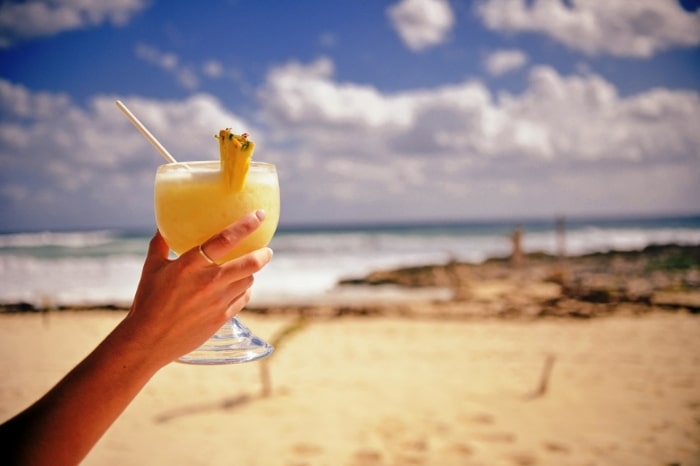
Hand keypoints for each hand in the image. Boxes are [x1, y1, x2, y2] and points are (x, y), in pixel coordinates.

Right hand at [118, 210, 272, 366]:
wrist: (148, 341)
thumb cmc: (147, 302)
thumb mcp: (150, 268)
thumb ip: (160, 244)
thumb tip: (162, 224)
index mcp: (191, 264)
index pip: (226, 238)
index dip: (247, 224)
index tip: (260, 215)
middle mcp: (209, 281)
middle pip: (249, 263)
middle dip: (263, 254)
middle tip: (266, 249)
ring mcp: (218, 301)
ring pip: (248, 281)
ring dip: (252, 272)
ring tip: (250, 268)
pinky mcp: (222, 318)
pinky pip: (243, 299)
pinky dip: (244, 290)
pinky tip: (240, 288)